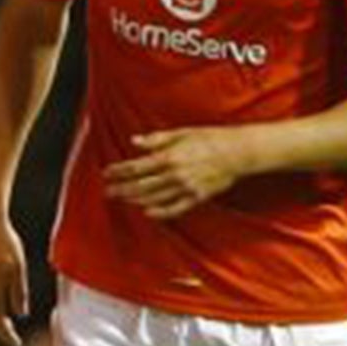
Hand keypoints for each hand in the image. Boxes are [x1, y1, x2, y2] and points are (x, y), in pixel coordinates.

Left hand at [104, 128, 247, 218]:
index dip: (119, 171)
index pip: (136, 167)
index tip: (107, 173)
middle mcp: (175, 174)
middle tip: (108, 191)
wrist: (239, 152)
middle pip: (141, 185)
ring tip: (122, 199)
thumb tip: (135, 141)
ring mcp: (186, 188)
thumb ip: (157, 139)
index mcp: (170, 157)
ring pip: (154, 198)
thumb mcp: (183, 133)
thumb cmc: (211, 138)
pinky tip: (147, 212)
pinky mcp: (197, 198)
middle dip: (121, 189)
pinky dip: (159, 212)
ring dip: (135, 200)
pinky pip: (174, 209)